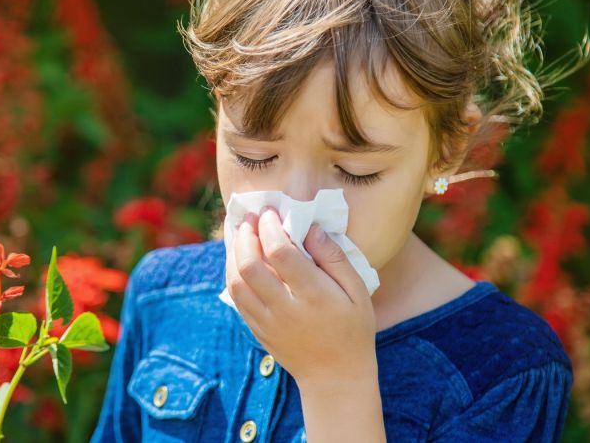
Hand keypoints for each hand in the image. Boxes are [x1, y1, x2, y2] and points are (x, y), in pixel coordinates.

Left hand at [226, 206, 377, 388]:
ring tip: (241, 233)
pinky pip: (235, 296)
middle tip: (251, 219)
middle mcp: (285, 308)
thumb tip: (311, 227)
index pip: (280, 253)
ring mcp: (267, 321)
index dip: (270, 227)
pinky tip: (238, 257)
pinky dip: (232, 272)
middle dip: (245, 235)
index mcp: (313, 295)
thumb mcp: (357, 291)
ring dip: (233, 252)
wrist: (335, 376)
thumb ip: (334, 257)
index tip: (270, 212)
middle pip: (249, 265)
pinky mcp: (256, 329)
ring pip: (236, 281)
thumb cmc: (352, 328)